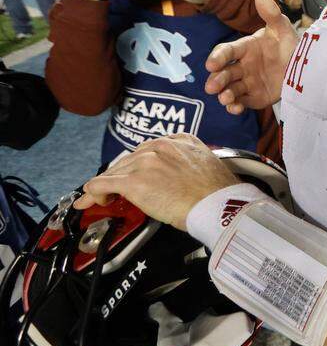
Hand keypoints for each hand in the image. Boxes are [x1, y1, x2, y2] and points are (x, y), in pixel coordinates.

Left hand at [76, 134, 239, 230]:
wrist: (219, 205)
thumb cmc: (219, 194)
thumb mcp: (207, 165)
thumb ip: (188, 163)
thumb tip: (178, 178)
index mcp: (180, 140)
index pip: (148, 150)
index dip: (137, 165)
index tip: (133, 175)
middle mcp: (160, 146)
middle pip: (128, 160)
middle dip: (120, 176)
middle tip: (114, 192)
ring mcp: (145, 162)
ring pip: (113, 172)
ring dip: (105, 186)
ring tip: (99, 200)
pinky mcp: (133, 182)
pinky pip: (102, 184)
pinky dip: (91, 194)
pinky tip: (88, 202)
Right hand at [204, 0, 297, 113]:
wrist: (305, 67)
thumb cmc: (289, 44)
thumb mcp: (283, 29)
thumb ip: (272, 15)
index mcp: (245, 48)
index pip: (227, 51)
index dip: (218, 57)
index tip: (211, 64)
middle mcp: (242, 66)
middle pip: (225, 73)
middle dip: (217, 80)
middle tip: (212, 87)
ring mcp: (247, 83)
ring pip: (231, 89)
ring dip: (225, 95)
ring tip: (225, 98)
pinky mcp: (254, 97)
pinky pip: (242, 103)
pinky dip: (236, 107)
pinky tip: (235, 108)